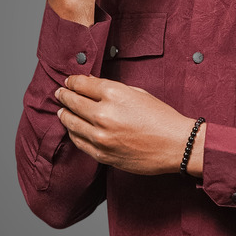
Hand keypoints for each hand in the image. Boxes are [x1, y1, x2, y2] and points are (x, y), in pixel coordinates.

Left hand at [55, 75, 203, 176]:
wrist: (176, 145)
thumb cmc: (161, 117)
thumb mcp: (137, 93)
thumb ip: (110, 88)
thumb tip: (90, 84)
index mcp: (114, 94)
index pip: (81, 84)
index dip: (72, 81)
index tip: (68, 81)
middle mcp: (103, 114)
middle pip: (72, 102)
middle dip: (64, 96)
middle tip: (59, 93)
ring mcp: (101, 136)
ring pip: (70, 123)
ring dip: (64, 115)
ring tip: (62, 111)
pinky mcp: (102, 154)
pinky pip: (79, 142)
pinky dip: (73, 133)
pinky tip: (73, 128)